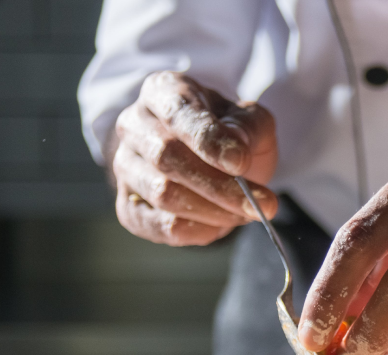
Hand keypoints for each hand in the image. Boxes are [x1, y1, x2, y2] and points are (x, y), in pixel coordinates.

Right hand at [108, 71, 278, 245]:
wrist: (210, 160)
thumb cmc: (228, 134)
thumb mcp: (250, 120)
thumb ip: (249, 126)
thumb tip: (236, 146)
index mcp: (163, 91)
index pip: (178, 112)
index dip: (208, 140)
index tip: (240, 162)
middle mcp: (134, 125)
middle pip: (166, 157)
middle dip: (219, 186)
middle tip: (261, 204)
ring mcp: (126, 166)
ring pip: (162, 193)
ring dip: (213, 211)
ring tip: (247, 214)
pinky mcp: (128, 205)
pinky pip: (156, 224)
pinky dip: (193, 231)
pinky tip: (220, 226)